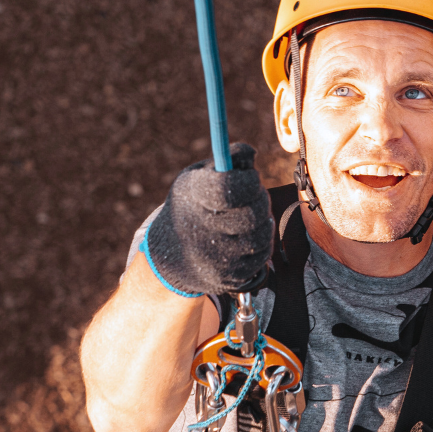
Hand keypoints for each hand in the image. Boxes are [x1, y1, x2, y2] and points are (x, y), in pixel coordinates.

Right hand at [142, 143, 272, 296]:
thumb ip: (225, 161)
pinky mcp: (230, 277)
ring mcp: (217, 258)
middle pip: (254, 212)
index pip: (231, 187)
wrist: (170, 257)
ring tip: (247, 215)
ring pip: (262, 234)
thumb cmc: (190, 207)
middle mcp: (202, 231)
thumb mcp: (196, 177)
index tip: (250, 176)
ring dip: (262, 220)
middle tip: (253, 194)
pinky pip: (262, 254)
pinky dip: (260, 242)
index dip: (249, 179)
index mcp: (192, 199)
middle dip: (260, 199)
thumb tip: (251, 154)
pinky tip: (244, 236)